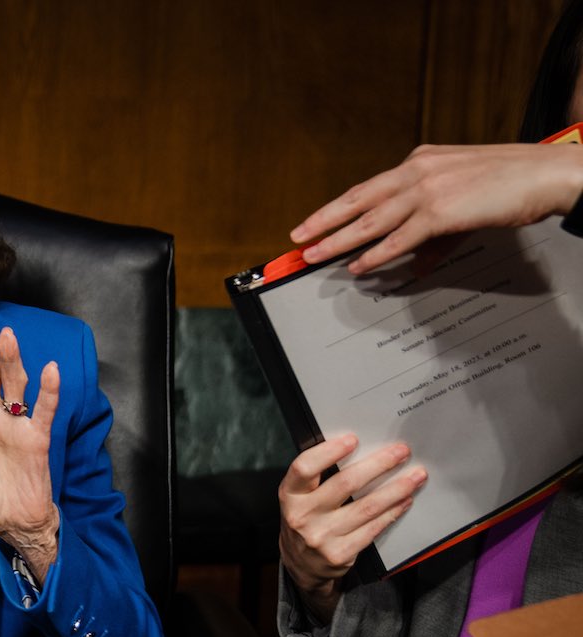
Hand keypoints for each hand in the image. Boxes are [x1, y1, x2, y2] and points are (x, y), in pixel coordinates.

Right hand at [278, 434, 426, 620]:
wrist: (301, 565)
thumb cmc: (306, 521)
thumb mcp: (300, 498)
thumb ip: (319, 478)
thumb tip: (360, 452)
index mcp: (290, 495)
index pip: (304, 468)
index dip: (328, 452)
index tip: (353, 440)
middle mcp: (302, 516)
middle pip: (345, 484)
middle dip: (379, 465)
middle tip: (400, 452)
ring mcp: (321, 537)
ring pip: (366, 507)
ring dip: (396, 489)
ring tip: (414, 476)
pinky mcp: (340, 554)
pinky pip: (373, 528)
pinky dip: (392, 512)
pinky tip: (404, 501)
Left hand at [293, 142, 582, 273]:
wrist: (548, 174)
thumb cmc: (512, 184)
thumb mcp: (464, 204)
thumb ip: (435, 237)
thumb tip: (418, 265)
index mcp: (420, 161)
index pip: (369, 187)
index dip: (339, 207)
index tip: (316, 221)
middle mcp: (418, 170)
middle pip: (358, 199)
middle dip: (324, 220)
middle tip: (297, 237)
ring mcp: (427, 189)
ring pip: (371, 220)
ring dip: (338, 240)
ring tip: (314, 255)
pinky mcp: (441, 211)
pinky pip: (399, 238)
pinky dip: (375, 254)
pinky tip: (358, 266)